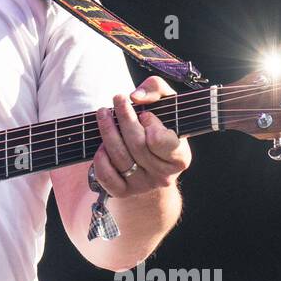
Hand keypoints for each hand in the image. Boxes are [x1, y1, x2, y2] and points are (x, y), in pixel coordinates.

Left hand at [91, 77, 191, 197]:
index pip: (164, 142)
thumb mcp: (167, 104)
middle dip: (124, 118)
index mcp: (180, 157)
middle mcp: (164, 176)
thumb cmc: (159, 127)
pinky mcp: (123, 192)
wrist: (152, 166)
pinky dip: (100, 159)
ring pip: (120, 158)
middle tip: (117, 99)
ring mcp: (143, 186)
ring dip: (108, 132)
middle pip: (138, 145)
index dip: (152, 126)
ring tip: (103, 113)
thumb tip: (136, 97)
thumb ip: (157, 89)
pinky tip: (101, 144)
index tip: (146, 114)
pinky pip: (107, 176)